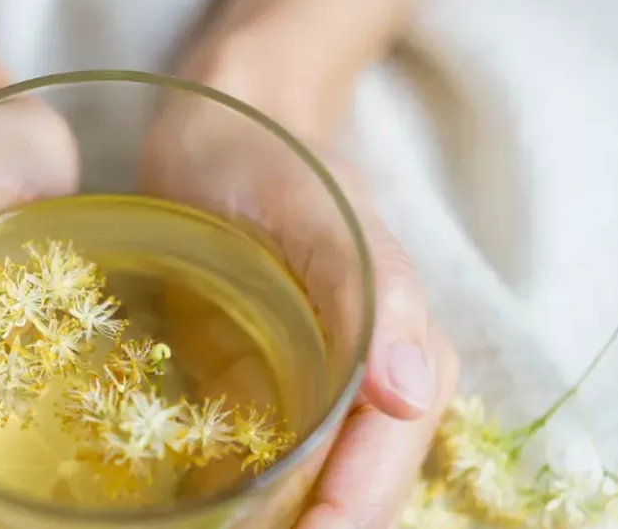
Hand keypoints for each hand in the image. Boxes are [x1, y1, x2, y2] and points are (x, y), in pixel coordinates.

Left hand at [140, 77, 458, 528]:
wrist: (222, 129)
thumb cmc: (270, 158)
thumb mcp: (317, 205)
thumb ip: (372, 286)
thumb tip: (409, 389)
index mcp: (400, 339)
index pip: (388, 454)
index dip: (353, 509)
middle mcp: (369, 377)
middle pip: (365, 484)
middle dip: (324, 524)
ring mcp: (320, 389)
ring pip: (324, 483)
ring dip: (295, 518)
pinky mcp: (272, 392)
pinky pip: (278, 462)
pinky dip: (258, 498)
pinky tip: (208, 514)